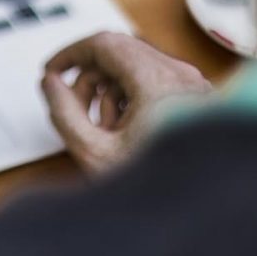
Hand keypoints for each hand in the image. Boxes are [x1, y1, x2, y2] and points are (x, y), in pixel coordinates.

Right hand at [40, 32, 212, 173]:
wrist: (205, 211)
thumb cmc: (163, 189)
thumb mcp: (96, 153)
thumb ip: (64, 113)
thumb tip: (51, 84)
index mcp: (157, 82)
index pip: (103, 44)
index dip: (70, 54)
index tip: (51, 71)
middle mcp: (180, 75)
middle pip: (118, 54)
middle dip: (89, 78)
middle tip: (73, 108)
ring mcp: (193, 85)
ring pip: (136, 68)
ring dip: (109, 91)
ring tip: (105, 130)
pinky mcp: (197, 98)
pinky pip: (154, 83)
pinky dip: (131, 98)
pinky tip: (127, 132)